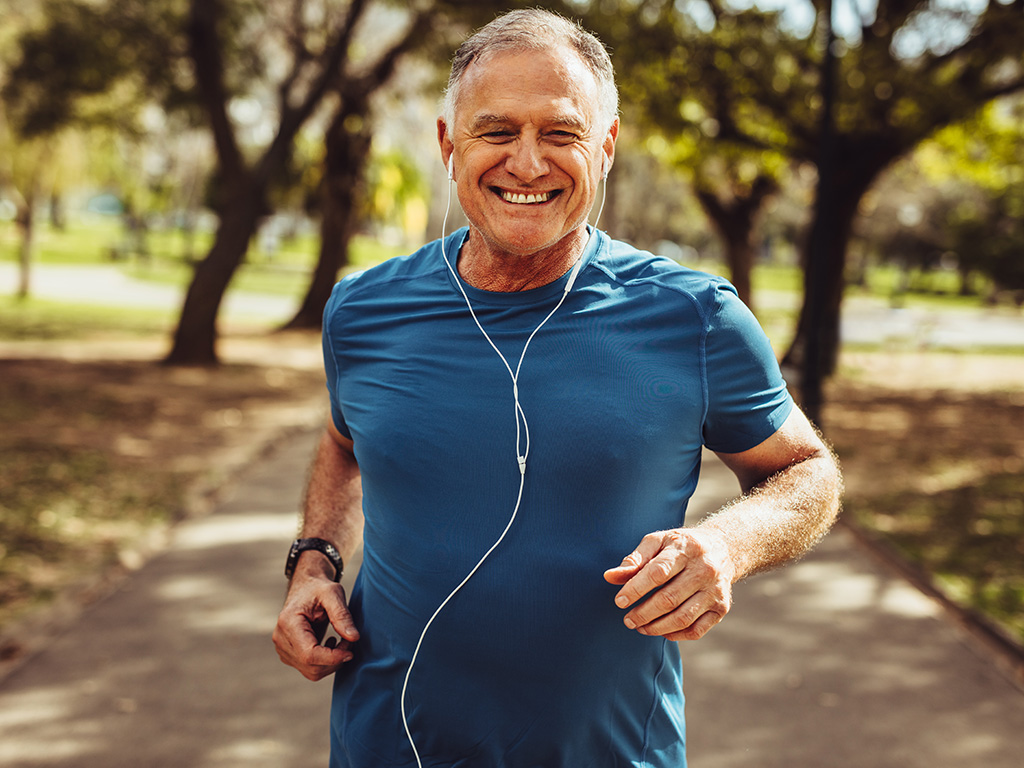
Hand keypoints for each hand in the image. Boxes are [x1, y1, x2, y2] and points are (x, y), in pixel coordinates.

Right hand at [273, 573, 359, 680]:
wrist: (306, 586)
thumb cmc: (319, 587)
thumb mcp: (333, 593)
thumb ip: (342, 615)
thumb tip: (354, 638)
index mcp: (288, 623)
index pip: (309, 655)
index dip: (332, 658)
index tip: (350, 651)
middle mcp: (281, 639)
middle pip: (310, 666)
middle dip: (335, 660)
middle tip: (349, 640)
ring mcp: (283, 648)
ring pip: (311, 671)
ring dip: (332, 662)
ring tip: (341, 640)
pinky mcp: (289, 653)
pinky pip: (309, 668)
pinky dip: (325, 662)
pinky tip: (330, 643)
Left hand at [603, 528, 735, 640]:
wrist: (723, 549)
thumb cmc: (680, 546)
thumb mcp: (657, 542)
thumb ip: (634, 560)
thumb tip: (609, 577)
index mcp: (685, 549)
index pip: (657, 573)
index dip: (636, 589)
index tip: (619, 601)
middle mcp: (704, 570)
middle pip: (669, 599)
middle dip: (643, 613)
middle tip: (628, 620)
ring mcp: (715, 591)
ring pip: (683, 618)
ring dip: (657, 628)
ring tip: (640, 627)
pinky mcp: (722, 608)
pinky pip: (697, 630)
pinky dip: (676, 635)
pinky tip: (662, 631)